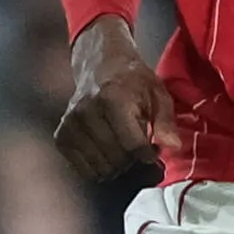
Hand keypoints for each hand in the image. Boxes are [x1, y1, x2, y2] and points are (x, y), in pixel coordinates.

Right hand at [54, 15, 185, 184]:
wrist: (98, 64)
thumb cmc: (132, 80)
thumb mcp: (157, 93)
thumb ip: (166, 121)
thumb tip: (172, 146)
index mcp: (114, 99)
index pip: (134, 145)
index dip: (148, 154)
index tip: (152, 150)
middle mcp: (87, 111)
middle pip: (117, 159)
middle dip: (133, 159)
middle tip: (136, 145)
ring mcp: (71, 124)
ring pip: (100, 167)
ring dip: (116, 164)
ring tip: (121, 146)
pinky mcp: (61, 135)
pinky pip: (82, 168)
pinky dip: (97, 166)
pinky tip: (105, 151)